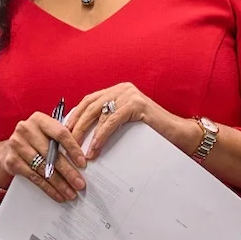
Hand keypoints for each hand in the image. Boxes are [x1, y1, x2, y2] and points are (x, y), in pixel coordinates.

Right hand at [0, 109, 87, 202]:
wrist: (10, 148)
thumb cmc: (36, 140)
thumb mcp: (47, 133)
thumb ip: (62, 139)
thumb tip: (84, 160)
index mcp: (39, 119)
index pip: (60, 133)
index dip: (73, 149)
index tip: (83, 163)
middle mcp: (26, 129)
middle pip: (52, 154)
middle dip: (68, 171)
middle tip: (80, 184)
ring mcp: (17, 145)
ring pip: (43, 168)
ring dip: (59, 183)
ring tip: (71, 193)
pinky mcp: (11, 161)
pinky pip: (34, 177)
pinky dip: (48, 188)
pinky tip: (58, 194)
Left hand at [66, 81, 190, 160]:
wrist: (178, 135)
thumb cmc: (150, 133)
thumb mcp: (124, 124)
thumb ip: (107, 122)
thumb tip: (82, 136)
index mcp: (117, 91)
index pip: (88, 101)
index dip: (73, 116)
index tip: (62, 133)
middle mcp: (122, 89)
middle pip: (89, 106)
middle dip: (75, 126)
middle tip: (66, 144)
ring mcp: (129, 95)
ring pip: (98, 113)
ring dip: (85, 133)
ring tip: (77, 150)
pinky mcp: (136, 105)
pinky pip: (111, 121)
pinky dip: (100, 136)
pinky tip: (94, 149)